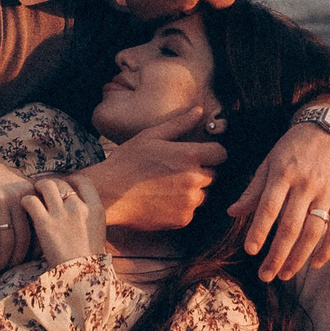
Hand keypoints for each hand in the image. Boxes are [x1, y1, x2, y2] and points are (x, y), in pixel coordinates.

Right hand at [0, 149, 35, 274]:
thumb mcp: (12, 184)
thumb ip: (25, 202)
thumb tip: (38, 230)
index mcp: (29, 192)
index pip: (39, 226)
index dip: (34, 248)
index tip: (28, 262)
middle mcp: (17, 196)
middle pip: (23, 237)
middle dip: (17, 259)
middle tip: (10, 272)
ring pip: (6, 240)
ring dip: (2, 261)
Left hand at [22, 177, 97, 265]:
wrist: (79, 276)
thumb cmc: (88, 260)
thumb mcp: (98, 233)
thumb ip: (88, 217)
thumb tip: (77, 208)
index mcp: (95, 209)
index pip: (83, 182)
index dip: (71, 180)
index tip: (65, 184)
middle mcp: (79, 207)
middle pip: (62, 182)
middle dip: (52, 184)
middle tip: (44, 190)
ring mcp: (61, 214)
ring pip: (46, 185)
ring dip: (38, 187)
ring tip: (33, 193)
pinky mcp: (44, 223)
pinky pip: (31, 201)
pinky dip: (26, 201)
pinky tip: (25, 207)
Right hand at [76, 109, 226, 231]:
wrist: (108, 194)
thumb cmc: (127, 161)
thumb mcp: (151, 136)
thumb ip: (179, 124)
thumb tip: (199, 111)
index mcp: (189, 156)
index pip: (221, 153)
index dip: (212, 153)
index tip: (199, 155)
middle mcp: (194, 179)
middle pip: (213, 175)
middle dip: (200, 172)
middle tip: (175, 171)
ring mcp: (189, 201)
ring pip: (202, 194)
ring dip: (192, 191)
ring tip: (166, 186)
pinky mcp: (182, 219)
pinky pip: (190, 211)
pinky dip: (181, 208)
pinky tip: (161, 200)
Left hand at [229, 118, 329, 281]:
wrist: (328, 128)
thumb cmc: (293, 147)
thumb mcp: (269, 162)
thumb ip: (253, 190)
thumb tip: (232, 213)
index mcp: (283, 173)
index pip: (269, 207)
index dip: (259, 230)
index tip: (250, 250)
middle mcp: (306, 184)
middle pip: (291, 226)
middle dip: (277, 254)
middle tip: (265, 275)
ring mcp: (326, 192)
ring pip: (313, 232)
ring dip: (299, 257)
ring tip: (285, 274)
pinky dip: (327, 249)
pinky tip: (315, 264)